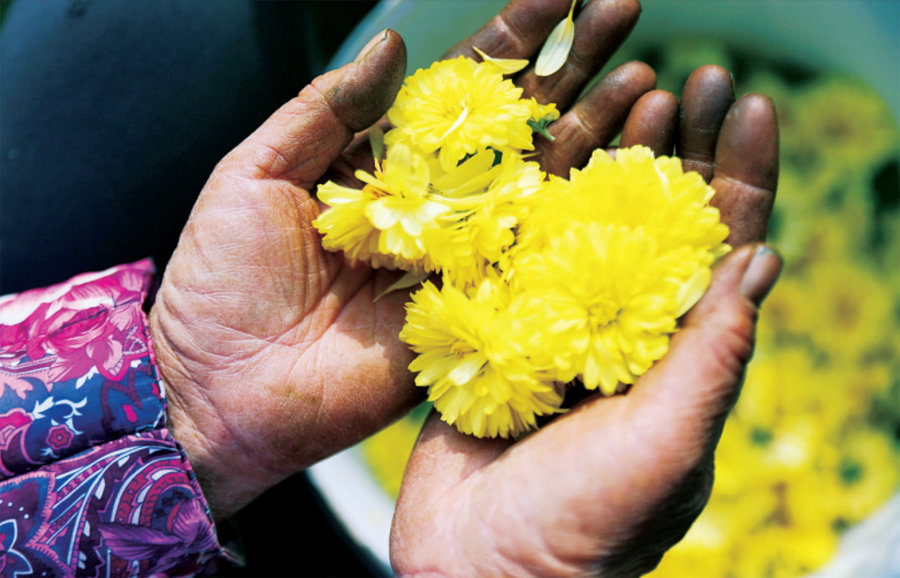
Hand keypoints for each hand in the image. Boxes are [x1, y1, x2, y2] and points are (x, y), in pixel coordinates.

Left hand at [149, 0, 654, 519]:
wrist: (221, 388)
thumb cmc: (221, 280)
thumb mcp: (256, 173)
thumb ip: (327, 109)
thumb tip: (398, 41)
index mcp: (385, 160)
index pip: (461, 86)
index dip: (514, 37)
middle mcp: (436, 203)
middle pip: (520, 126)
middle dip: (574, 68)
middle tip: (625, 12)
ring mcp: (462, 256)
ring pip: (544, 184)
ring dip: (599, 131)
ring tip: (649, 84)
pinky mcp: (476, 311)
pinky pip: (538, 258)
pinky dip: (585, 217)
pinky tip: (634, 173)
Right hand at [390, 48, 780, 577]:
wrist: (476, 568)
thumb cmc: (580, 529)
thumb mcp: (662, 446)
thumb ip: (710, 361)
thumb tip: (764, 258)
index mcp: (679, 354)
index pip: (726, 246)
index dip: (743, 172)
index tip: (747, 102)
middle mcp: (624, 330)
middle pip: (662, 218)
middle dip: (681, 145)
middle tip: (688, 77)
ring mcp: (559, 324)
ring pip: (590, 221)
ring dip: (609, 154)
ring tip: (623, 89)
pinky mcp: (498, 326)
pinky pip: (518, 249)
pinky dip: (529, 196)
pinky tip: (535, 150)